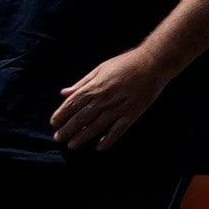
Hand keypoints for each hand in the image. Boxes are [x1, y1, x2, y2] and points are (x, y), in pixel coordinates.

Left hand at [48, 43, 177, 155]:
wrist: (153, 62)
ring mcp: (118, 108)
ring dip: (83, 137)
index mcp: (95, 87)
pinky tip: (100, 147)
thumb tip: (64, 93)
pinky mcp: (132, 113)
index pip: (72, 104)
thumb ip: (82, 83)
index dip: (61, 114)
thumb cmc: (126, 63)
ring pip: (96, 127)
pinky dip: (108, 140)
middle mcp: (104, 99)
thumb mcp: (100, 68)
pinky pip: (118, 130)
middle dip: (67, 129)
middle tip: (59, 138)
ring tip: (73, 145)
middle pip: (81, 118)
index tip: (54, 123)